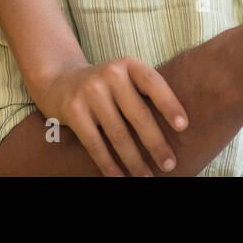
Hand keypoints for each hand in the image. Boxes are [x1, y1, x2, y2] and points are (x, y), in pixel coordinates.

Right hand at [32, 57, 188, 176]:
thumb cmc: (105, 86)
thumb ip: (145, 95)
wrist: (58, 80)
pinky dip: (109, 165)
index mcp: (129, 65)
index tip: (183, 127)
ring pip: (118, 134)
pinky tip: (119, 178)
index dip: (169, 104)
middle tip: (170, 164)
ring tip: (147, 177)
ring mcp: (90, 91)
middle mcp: (110, 73)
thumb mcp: (124, 78)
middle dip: (156, 143)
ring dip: (134, 160)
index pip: (153, 83)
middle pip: (138, 114)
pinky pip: (95, 144)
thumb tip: (179, 130)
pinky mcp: (73, 110)